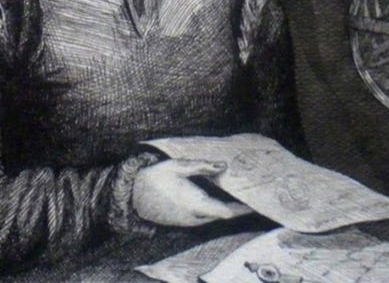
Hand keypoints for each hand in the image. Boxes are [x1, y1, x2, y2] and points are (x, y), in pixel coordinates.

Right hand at [131, 159, 252, 226]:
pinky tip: (217, 197)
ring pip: (214, 216)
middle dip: (237, 206)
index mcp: (195, 203)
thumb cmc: (156, 177)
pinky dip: (214, 209)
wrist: (133, 195)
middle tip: (250, 192)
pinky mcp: (184, 222)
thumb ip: (201, 166)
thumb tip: (223, 166)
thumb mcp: (178, 166)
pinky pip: (204, 218)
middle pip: (223, 215)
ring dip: (225, 207)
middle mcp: (194, 217)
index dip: (243, 209)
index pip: (226, 212)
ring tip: (238, 193)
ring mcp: (188, 222)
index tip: (256, 202)